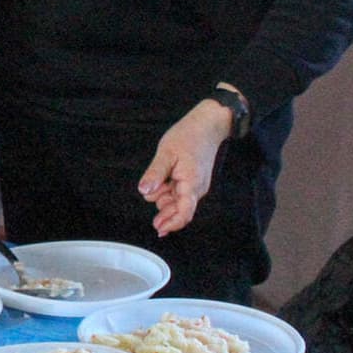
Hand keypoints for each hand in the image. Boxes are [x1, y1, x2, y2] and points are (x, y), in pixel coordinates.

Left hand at [136, 101, 231, 235]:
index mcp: (191, 184)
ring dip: (165, 199)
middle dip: (165, 212)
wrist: (207, 124)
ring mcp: (196, 184)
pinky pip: (180, 192)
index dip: (172, 224)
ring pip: (178, 201)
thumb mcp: (166, 153)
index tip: (159, 229)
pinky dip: (169, 191)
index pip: (184, 213)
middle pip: (179, 209)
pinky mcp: (193, 179)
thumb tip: (144, 191)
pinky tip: (161, 183)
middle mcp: (196, 188)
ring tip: (157, 184)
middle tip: (153, 213)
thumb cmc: (189, 136)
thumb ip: (155, 174)